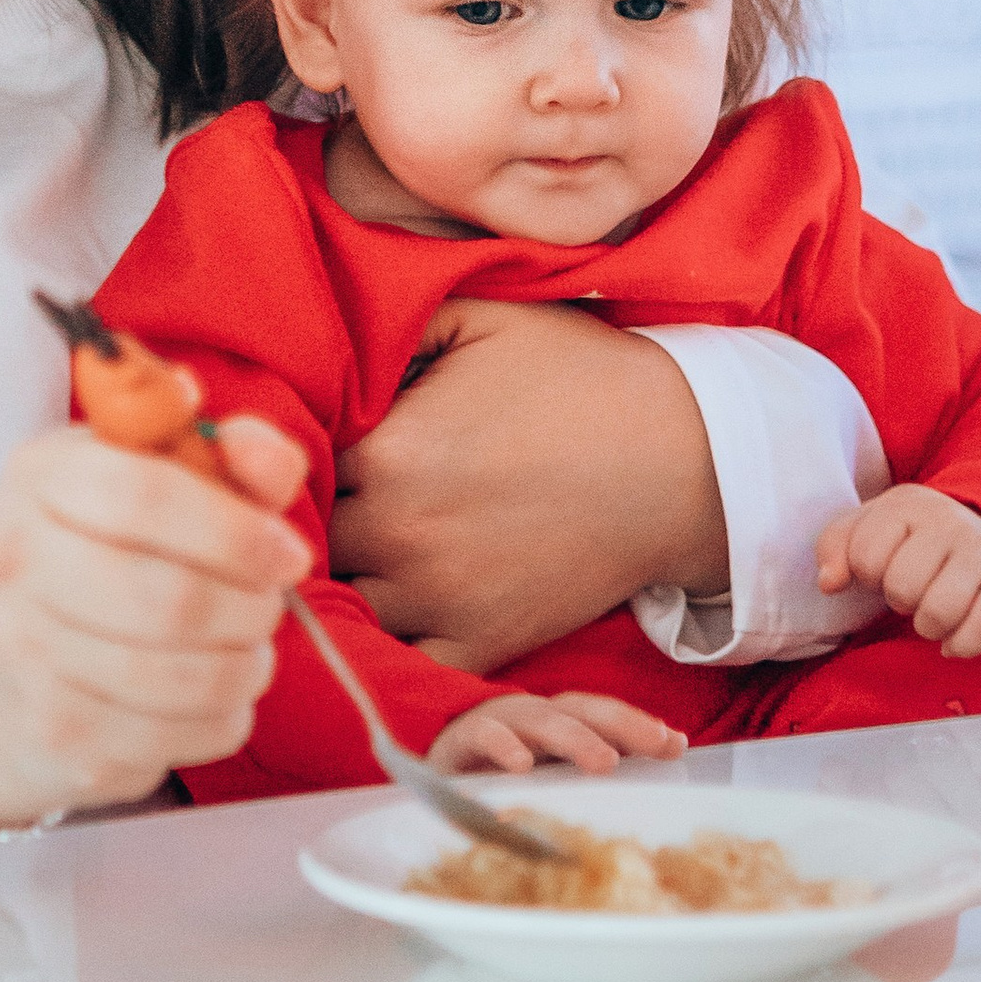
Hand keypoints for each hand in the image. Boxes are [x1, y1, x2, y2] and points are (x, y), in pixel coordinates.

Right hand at [0, 414, 311, 827]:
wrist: (18, 661)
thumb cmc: (114, 548)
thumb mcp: (168, 477)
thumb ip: (234, 456)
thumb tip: (271, 460)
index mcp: (38, 475)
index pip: (142, 496)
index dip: (234, 531)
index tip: (290, 555)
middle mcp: (10, 559)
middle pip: (165, 599)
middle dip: (248, 609)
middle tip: (272, 608)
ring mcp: (22, 653)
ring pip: (172, 678)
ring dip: (242, 669)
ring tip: (253, 652)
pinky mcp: (50, 733)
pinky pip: (168, 738)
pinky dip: (220, 720)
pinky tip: (220, 697)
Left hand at [328, 302, 725, 671]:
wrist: (681, 460)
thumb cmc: (579, 377)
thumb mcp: (482, 316)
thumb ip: (394, 322)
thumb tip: (329, 336)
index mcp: (389, 452)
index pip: (299, 463)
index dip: (305, 453)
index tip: (328, 443)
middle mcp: (401, 534)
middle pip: (313, 537)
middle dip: (321, 516)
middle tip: (347, 495)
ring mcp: (440, 599)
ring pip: (348, 604)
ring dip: (350, 579)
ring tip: (374, 546)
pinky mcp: (481, 645)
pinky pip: (405, 664)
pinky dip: (395, 645)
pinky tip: (405, 606)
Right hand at [426, 691, 688, 777]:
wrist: (420, 783)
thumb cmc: (490, 786)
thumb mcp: (543, 787)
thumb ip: (580, 789)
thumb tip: (643, 806)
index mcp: (554, 726)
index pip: (602, 716)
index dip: (639, 725)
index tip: (677, 744)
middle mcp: (529, 718)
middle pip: (581, 709)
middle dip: (622, 723)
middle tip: (657, 743)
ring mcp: (494, 724)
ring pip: (539, 719)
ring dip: (574, 738)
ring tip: (603, 761)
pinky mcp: (456, 742)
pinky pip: (481, 737)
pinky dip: (502, 747)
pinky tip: (521, 766)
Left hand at [814, 485, 980, 658]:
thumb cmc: (915, 536)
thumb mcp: (871, 524)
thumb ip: (836, 545)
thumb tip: (829, 583)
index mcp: (907, 505)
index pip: (865, 555)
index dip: (866, 574)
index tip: (883, 569)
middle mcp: (949, 523)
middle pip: (901, 588)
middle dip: (898, 600)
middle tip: (910, 592)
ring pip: (940, 612)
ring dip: (927, 627)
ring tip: (929, 614)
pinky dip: (961, 645)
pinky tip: (952, 640)